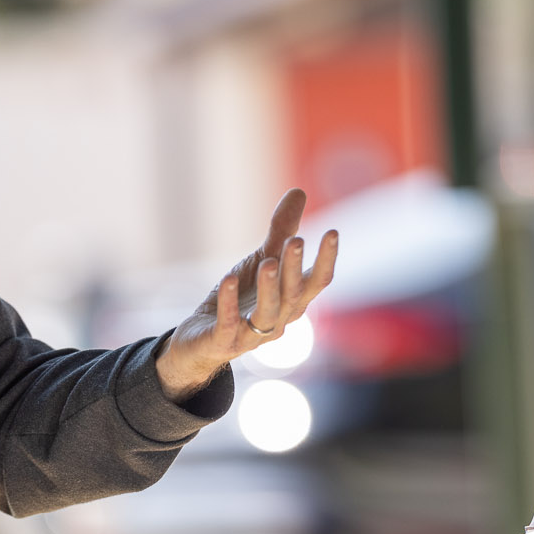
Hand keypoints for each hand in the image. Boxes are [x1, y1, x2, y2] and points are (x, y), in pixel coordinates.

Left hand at [159, 188, 339, 399]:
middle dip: (295, 268)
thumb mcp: (262, 259)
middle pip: (294, 295)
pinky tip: (229, 279)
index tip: (332, 232)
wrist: (201, 340)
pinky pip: (230, 325)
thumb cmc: (241, 298)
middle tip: (296, 240)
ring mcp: (253, 334)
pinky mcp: (225, 342)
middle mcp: (280, 319)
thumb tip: (299, 190)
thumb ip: (282, 230)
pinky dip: (230, 303)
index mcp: (293, 301)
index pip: (317, 282)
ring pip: (269, 313)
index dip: (327, 259)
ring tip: (268, 260)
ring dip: (270, 287)